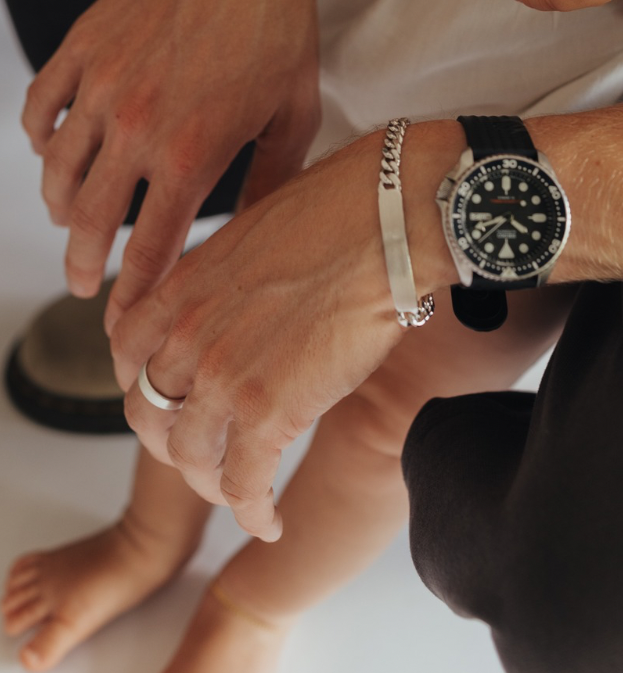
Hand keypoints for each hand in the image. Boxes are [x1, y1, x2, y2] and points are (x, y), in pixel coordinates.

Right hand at [21, 0, 327, 330]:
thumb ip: (271, 183)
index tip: (124, 318)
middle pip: (92, 220)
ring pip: (58, 171)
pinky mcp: (82, 47)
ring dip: (62, 208)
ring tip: (72, 222)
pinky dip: (41, 141)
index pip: (150, 247)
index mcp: (192, 151)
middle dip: (84, 264)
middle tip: (83, 285)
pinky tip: (54, 153)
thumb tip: (255, 237)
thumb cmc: (280, 27)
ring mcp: (101, 84)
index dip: (134, 291)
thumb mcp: (292, 115)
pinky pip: (41, 109)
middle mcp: (136, 126)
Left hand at [112, 126, 458, 538]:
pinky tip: (271, 521)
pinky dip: (253, 513)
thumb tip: (242, 301)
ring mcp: (223, 377)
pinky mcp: (269, 412)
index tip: (169, 398)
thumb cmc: (340, 211)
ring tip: (242, 490)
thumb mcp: (252, 232)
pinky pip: (245, 485)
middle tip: (202, 453)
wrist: (386, 220)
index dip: (142, 384)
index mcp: (181, 286)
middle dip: (171, 442)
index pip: (126, 353)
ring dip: (213, 484)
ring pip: (191, 458)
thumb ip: (224, 279)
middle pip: (148, 414)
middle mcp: (187, 335)